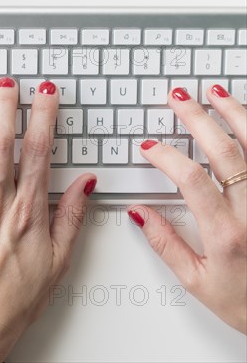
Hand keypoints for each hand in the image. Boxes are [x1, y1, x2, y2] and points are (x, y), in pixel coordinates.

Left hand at [0, 79, 95, 361]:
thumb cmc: (14, 298)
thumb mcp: (58, 263)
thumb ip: (71, 219)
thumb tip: (86, 183)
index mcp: (28, 214)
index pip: (38, 152)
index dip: (43, 117)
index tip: (46, 93)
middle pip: (1, 143)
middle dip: (5, 106)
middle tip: (9, 82)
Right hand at [130, 85, 245, 333]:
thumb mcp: (197, 281)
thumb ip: (165, 244)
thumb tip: (139, 213)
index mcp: (226, 234)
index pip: (192, 181)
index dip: (167, 157)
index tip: (149, 147)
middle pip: (225, 152)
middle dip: (197, 119)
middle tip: (178, 98)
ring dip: (235, 114)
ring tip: (216, 94)